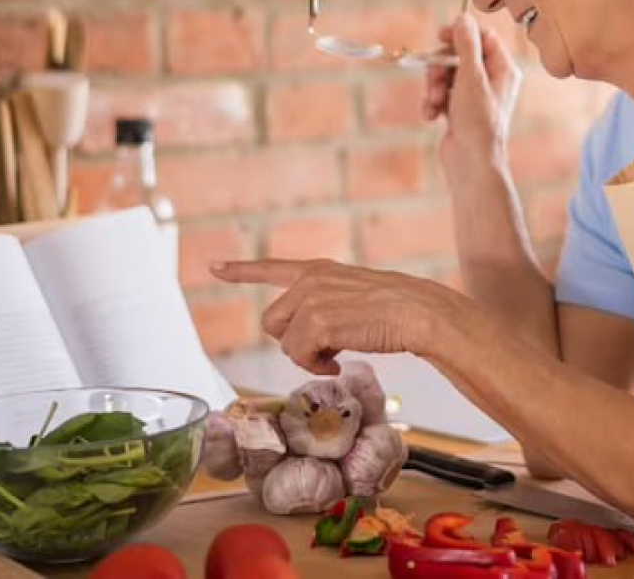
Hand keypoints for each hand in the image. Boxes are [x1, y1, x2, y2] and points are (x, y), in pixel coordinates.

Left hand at [210, 258, 456, 374]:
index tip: (214, 267)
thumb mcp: (354, 297)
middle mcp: (310, 281)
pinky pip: (299, 356)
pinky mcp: (317, 322)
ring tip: (337, 354)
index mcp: (319, 271)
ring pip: (284, 343)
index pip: (272, 267)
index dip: (241, 270)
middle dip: (293, 341)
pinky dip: (317, 366)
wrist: (418, 313)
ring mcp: (312, 300)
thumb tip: (311, 338)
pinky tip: (338, 362)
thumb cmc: (397, 310)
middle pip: (273, 322)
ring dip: (307, 356)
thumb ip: (326, 305)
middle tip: (326, 349)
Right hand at [423, 14, 520, 177]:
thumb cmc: (478, 122)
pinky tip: (431, 115)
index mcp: (503, 69)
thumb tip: (463, 18)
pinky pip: (441, 95)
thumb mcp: (471, 77)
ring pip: (446, 75)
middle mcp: (491, 81)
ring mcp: (475, 97)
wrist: (471, 164)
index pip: (483, 37)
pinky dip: (433, 102)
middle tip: (434, 78)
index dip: (461, 33)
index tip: (440, 35)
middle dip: (441, 66)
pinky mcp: (459, 111)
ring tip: (433, 102)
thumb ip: (466, 45)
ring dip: (434, 86)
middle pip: (459, 55)